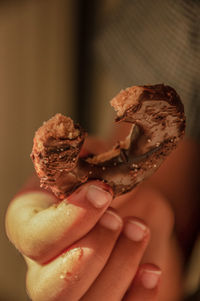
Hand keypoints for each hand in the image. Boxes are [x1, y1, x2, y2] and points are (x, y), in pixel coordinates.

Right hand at [5, 177, 182, 300]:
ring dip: (119, 269)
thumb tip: (88, 169)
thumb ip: (85, 165)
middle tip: (117, 218)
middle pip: (52, 288)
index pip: (35, 238)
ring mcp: (73, 286)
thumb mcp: (88, 163)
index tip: (101, 193)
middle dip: (93, 252)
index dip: (70, 220)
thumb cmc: (96, 181)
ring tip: (138, 230)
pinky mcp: (103, 294)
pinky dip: (138, 294)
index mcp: (30, 225)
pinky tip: (151, 269)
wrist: (118, 204)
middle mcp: (43, 264)